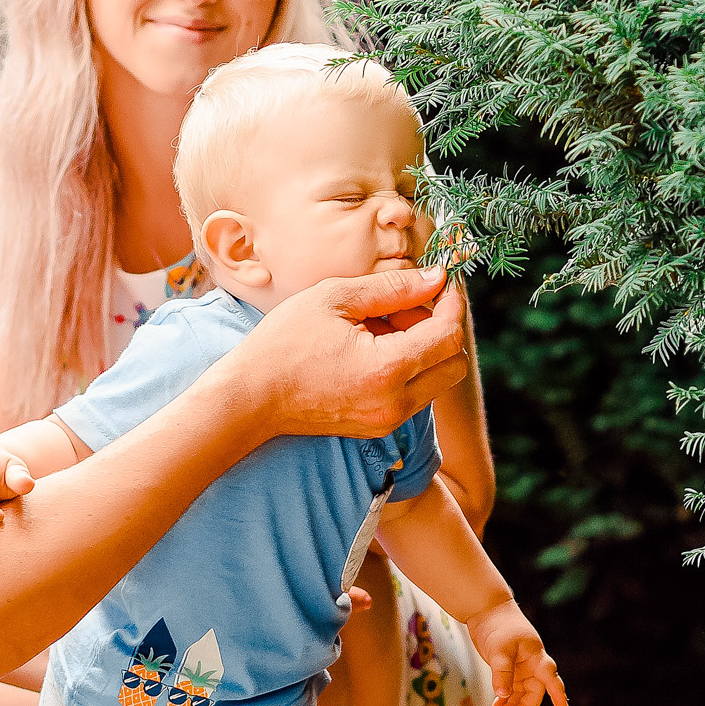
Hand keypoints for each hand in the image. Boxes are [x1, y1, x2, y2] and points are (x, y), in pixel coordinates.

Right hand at [231, 266, 468, 438]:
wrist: (251, 397)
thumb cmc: (284, 343)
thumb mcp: (336, 298)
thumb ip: (393, 287)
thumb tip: (436, 278)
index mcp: (387, 369)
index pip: (449, 335)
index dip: (453, 303)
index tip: (443, 282)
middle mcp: (396, 403)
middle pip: (454, 363)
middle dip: (441, 328)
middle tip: (406, 305)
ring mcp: (388, 420)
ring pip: (436, 379)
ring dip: (424, 348)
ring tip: (380, 325)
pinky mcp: (378, 427)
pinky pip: (414, 393)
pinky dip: (407, 367)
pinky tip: (371, 347)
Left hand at [468, 600, 567, 705]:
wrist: (487, 610)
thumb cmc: (499, 626)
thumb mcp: (500, 650)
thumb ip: (502, 673)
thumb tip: (503, 695)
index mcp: (536, 656)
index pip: (550, 677)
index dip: (557, 692)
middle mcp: (532, 665)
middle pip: (535, 691)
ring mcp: (521, 668)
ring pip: (522, 693)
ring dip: (513, 705)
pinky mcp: (509, 669)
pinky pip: (510, 689)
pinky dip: (505, 698)